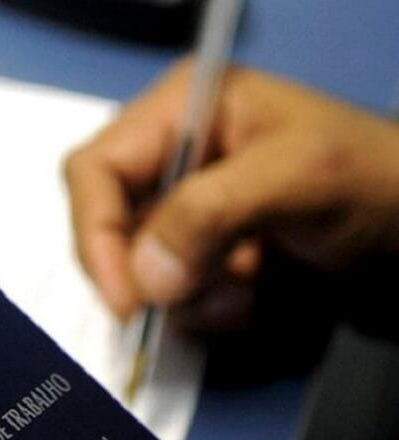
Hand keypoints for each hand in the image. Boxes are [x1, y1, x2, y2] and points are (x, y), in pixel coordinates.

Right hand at [64, 58, 398, 329]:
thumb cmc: (371, 178)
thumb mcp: (297, 176)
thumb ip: (211, 213)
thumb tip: (144, 279)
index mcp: (182, 109)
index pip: (97, 169)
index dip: (96, 232)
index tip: (126, 300)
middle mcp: (172, 153)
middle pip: (110, 221)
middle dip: (148, 270)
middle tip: (192, 298)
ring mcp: (186, 203)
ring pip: (139, 263)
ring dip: (185, 293)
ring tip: (242, 294)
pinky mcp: (202, 244)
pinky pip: (170, 285)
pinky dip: (202, 304)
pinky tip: (247, 295)